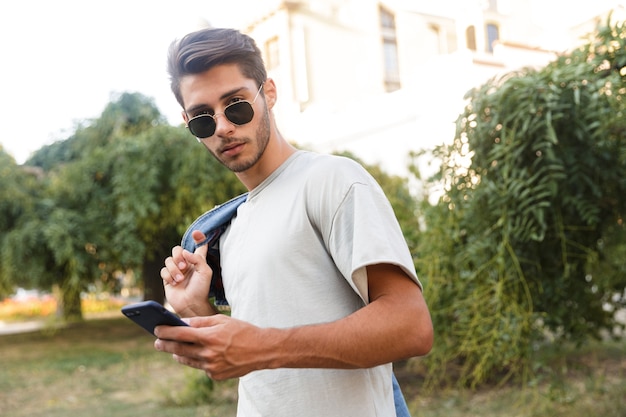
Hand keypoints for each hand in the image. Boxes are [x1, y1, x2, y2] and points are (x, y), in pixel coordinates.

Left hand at [154, 315, 271, 379]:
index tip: (156, 328)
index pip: (180, 333)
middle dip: (165, 344)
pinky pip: (201, 367)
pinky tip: (200, 354)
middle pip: (179, 349)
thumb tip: (182, 323)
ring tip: (173, 349)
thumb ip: (201, 322)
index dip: (165, 331)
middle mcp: (208, 353)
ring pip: (187, 360)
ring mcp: (211, 366)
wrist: (262, 350)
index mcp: (209, 336)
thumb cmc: (243, 331)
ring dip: (178, 354)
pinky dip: (198, 360)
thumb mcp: (222, 320)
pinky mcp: (215, 375)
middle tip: (157, 342)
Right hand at [160, 230, 214, 315]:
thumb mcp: (205, 272)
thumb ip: (198, 258)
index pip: (199, 245)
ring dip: (174, 269)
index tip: (196, 233)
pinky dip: (168, 276)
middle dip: (178, 256)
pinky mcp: (167, 278)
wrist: (191, 304)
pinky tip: (174, 283)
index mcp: (197, 260)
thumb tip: (185, 252)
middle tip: (184, 267)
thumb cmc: (201, 289)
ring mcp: (176, 270)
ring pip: (168, 260)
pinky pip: (163, 270)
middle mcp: (186, 263)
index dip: (198, 237)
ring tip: (180, 279)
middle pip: (177, 249)